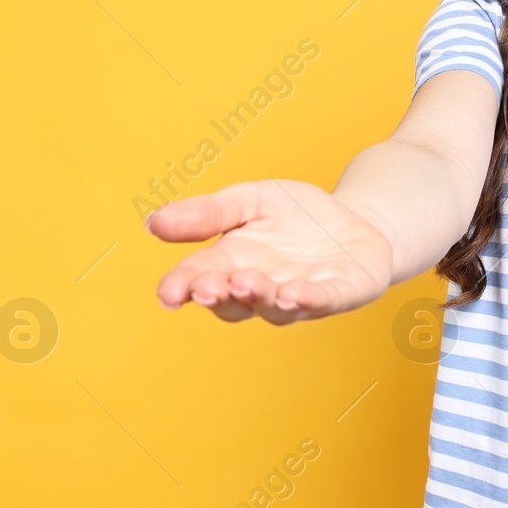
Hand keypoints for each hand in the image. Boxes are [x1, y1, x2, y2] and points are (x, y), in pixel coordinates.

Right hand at [148, 179, 392, 324]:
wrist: (353, 220)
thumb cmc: (295, 216)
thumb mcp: (249, 200)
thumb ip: (208, 213)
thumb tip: (154, 221)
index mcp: (232, 265)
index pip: (199, 279)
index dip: (182, 286)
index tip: (168, 292)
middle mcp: (262, 288)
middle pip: (234, 303)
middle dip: (221, 295)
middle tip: (208, 286)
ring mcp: (301, 295)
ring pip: (276, 307)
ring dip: (261, 296)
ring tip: (248, 283)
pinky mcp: (340, 293)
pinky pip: (323, 301)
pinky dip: (308, 299)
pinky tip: (294, 293)